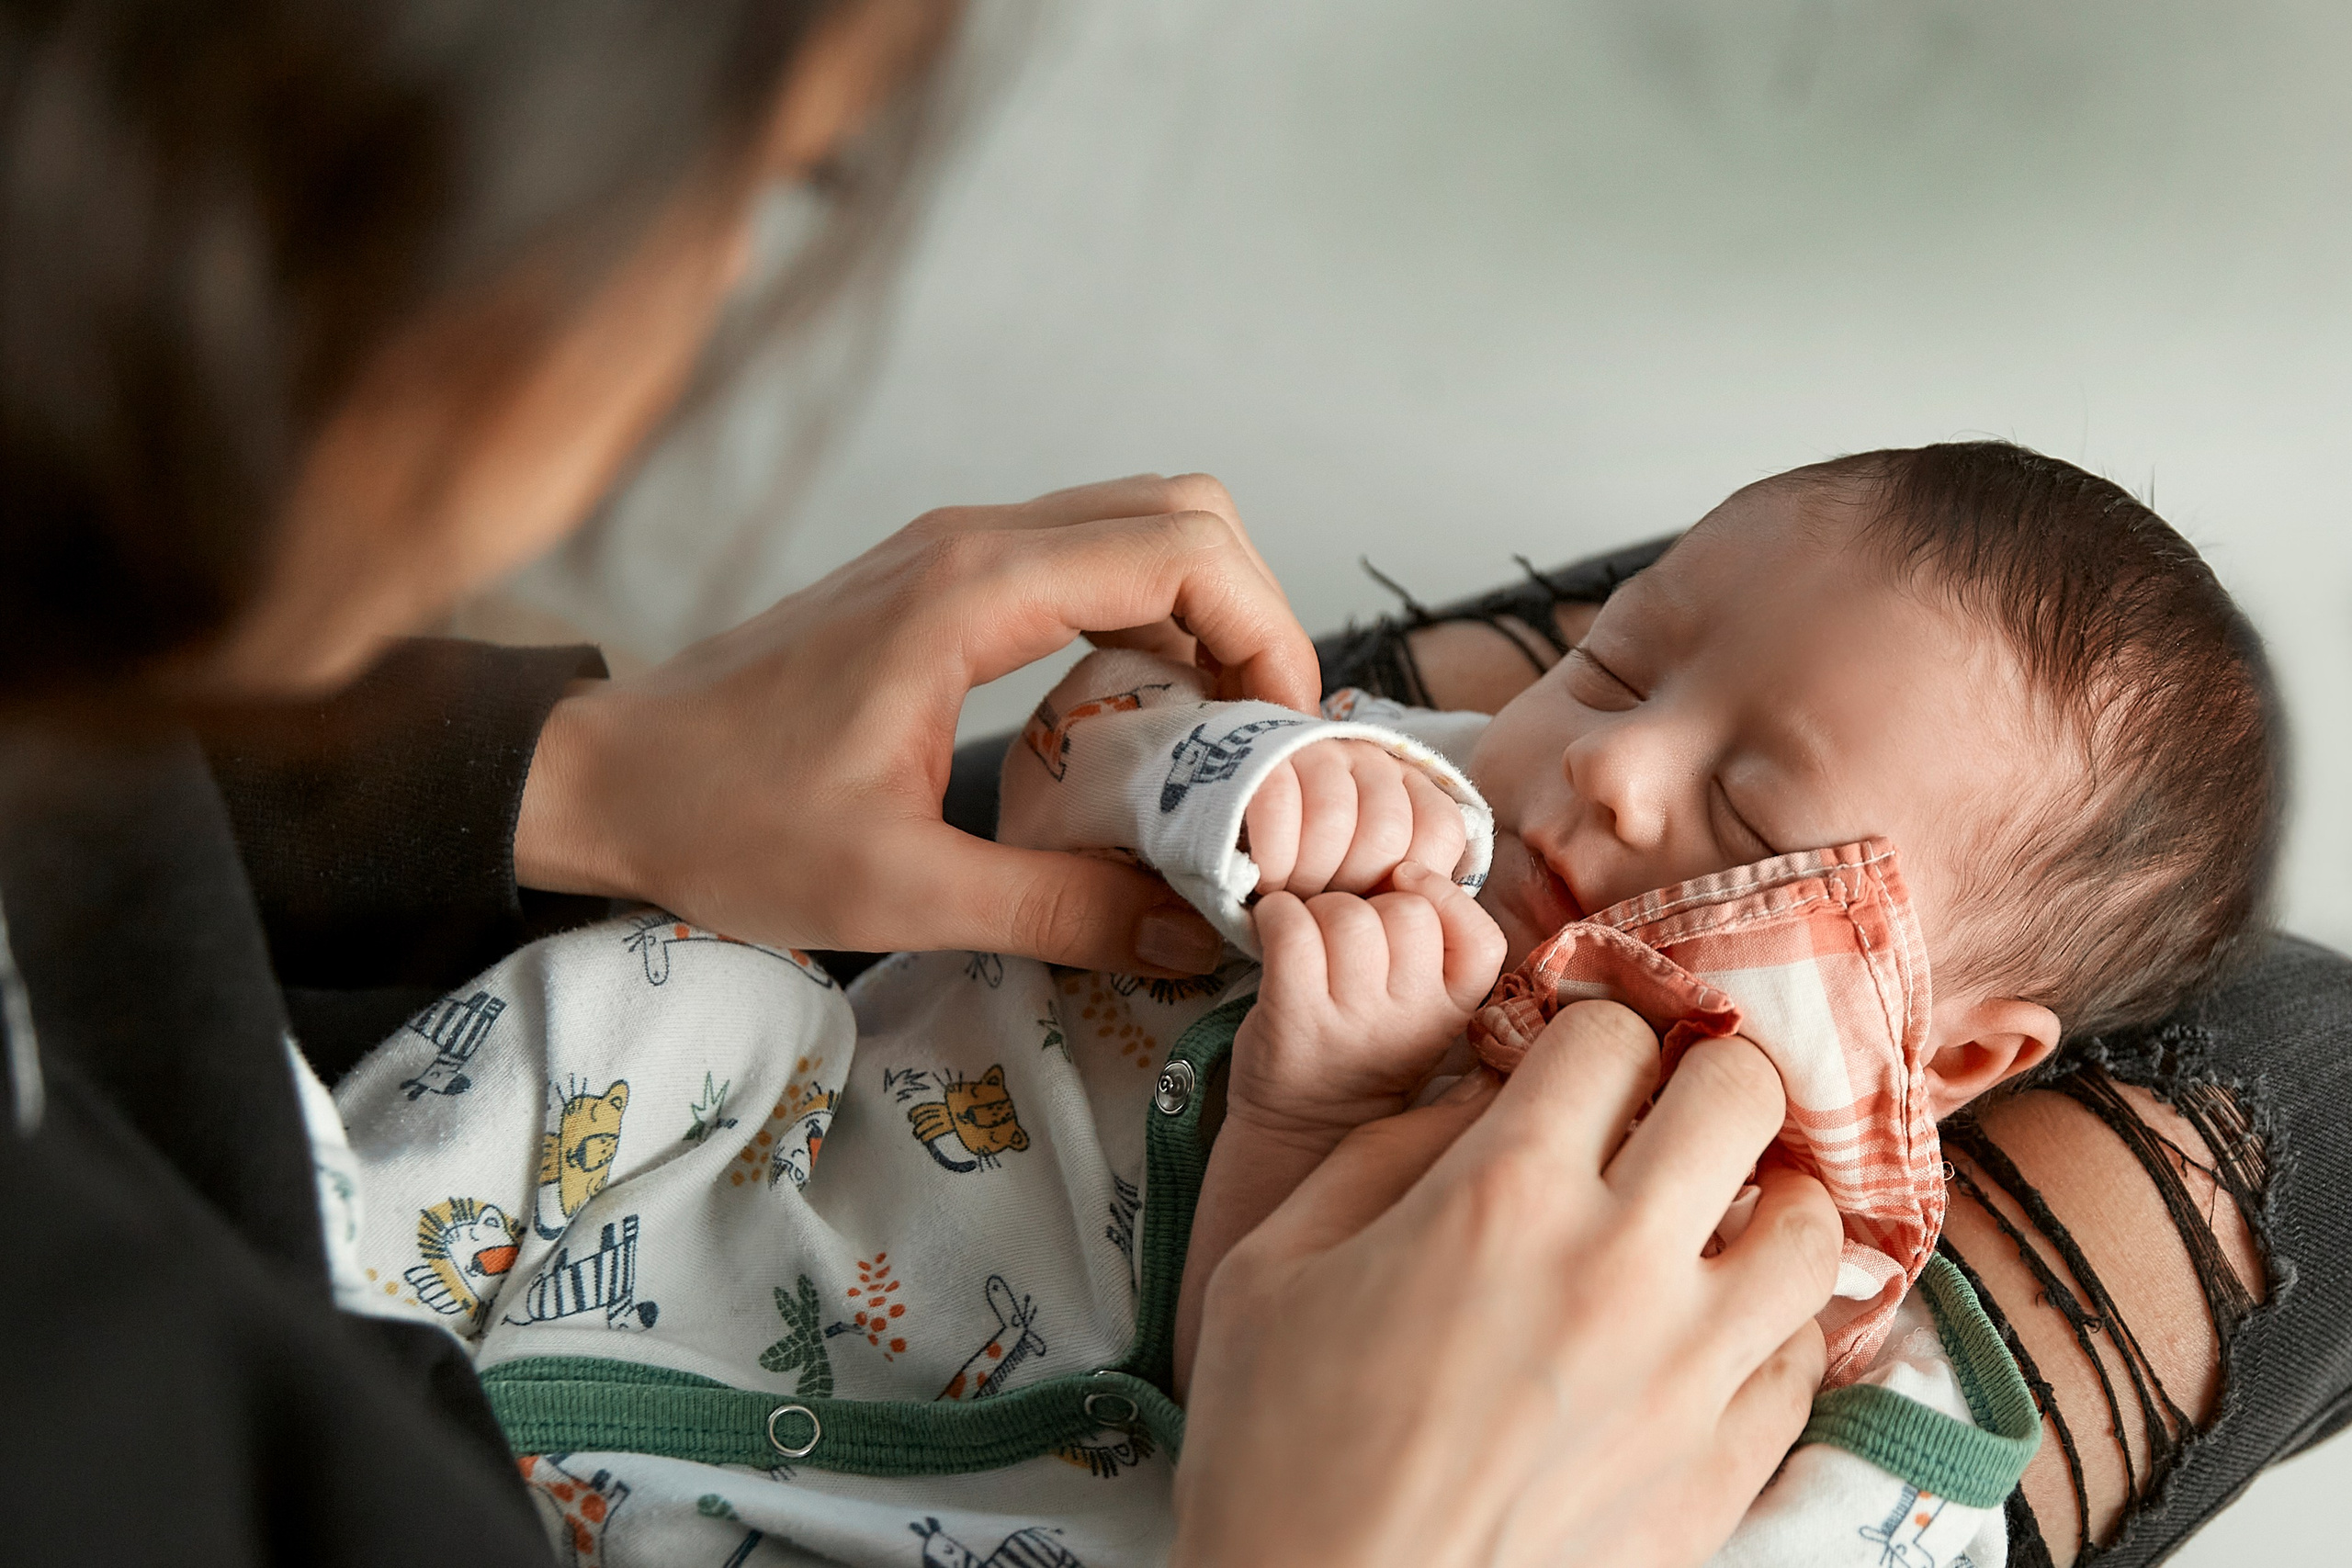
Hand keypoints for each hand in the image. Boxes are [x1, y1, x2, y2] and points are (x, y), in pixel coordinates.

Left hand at [515, 474, 1316, 971]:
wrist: (601, 776)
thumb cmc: (725, 823)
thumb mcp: (902, 892)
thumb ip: (1060, 910)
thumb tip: (1189, 934)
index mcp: (973, 593)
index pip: (1182, 549)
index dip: (1266, 630)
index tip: (1283, 732)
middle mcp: (973, 542)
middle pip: (1181, 510)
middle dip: (1253, 611)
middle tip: (1262, 732)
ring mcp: (953, 549)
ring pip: (1136, 524)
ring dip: (1200, 612)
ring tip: (1213, 734)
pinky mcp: (938, 577)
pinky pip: (1082, 560)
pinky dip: (1141, 617)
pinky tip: (1133, 718)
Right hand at [1175, 1001, 1841, 1567]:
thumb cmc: (1278, 1445)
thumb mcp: (1275, 1260)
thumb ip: (1387, 1154)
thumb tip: (1482, 1104)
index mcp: (1502, 1195)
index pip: (1611, 1036)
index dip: (1587, 1033)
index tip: (1571, 1065)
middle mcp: (1619, 1266)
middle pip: (1740, 1095)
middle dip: (1699, 1078)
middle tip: (1658, 1112)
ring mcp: (1689, 1374)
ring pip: (1807, 1225)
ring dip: (1759, 1198)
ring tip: (1707, 1217)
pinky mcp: (1721, 1471)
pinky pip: (1806, 1359)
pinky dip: (1770, 1326)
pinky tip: (1709, 1332)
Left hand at [1236, 862, 1504, 1138]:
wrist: (1305, 1124)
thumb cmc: (1365, 1045)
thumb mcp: (1423, 1009)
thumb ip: (1435, 949)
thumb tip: (1412, 862)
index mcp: (1455, 1010)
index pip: (1480, 936)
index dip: (1444, 897)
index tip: (1408, 889)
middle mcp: (1413, 1018)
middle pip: (1407, 910)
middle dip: (1370, 902)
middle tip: (1346, 931)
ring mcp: (1354, 1021)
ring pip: (1349, 916)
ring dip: (1318, 909)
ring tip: (1310, 937)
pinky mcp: (1295, 1019)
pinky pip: (1292, 928)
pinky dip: (1276, 916)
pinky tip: (1273, 930)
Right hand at [1243, 738, 1468, 897]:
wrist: (1234, 812)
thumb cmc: (1311, 865)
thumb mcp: (1366, 877)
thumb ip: (1400, 887)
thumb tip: (1421, 910)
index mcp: (1409, 787)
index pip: (1440, 829)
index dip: (1409, 882)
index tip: (1374, 904)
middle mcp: (1371, 760)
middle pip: (1386, 831)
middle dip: (1353, 886)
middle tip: (1326, 908)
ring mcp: (1319, 752)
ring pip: (1332, 820)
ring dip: (1309, 875)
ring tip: (1294, 896)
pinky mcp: (1265, 757)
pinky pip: (1277, 807)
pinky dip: (1274, 857)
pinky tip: (1267, 878)